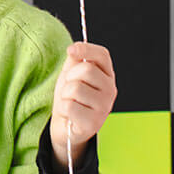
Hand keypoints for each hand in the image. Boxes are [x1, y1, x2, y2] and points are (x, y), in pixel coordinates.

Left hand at [49, 42, 115, 169]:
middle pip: (86, 70)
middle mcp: (110, 90)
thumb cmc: (70, 96)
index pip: (102, 55)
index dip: (85, 49)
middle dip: (70, 77)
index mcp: (107, 75)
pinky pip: (69, 106)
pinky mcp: (94, 124)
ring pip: (75, 88)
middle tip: (69, 87)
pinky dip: (63, 109)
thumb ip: (75, 58)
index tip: (70, 50)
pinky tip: (70, 114)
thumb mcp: (71, 72)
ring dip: (65, 94)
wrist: (65, 124)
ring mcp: (104, 108)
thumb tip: (74, 49)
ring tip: (70, 101)